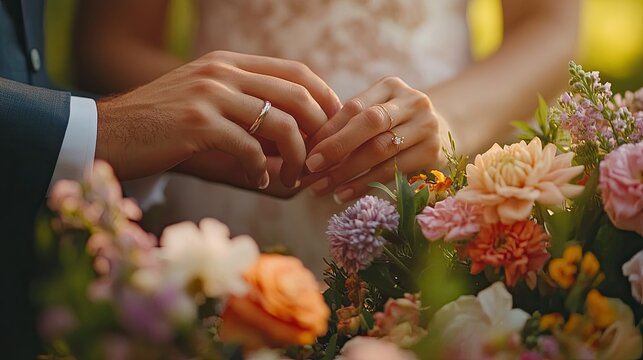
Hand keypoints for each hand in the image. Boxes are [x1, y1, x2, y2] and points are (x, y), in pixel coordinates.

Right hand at [96, 51, 340, 188]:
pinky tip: (257, 181)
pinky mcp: (197, 123)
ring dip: (296, 157)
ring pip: (280, 124)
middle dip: (319, 131)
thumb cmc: (161, 124)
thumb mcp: (206, 103)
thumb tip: (293, 139)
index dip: (324, 98)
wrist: (108, 132)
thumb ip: (246, 109)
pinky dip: (261, 170)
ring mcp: (210, 95)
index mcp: (229, 63)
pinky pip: (250, 149)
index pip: (296, 71)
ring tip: (292, 178)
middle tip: (320, 159)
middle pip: (297, 95)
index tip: (334, 127)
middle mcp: (223, 72)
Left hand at [304, 76, 449, 202]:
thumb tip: (303, 147)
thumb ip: (346, 124)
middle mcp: (413, 102)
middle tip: (310, 168)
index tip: (306, 151)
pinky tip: (343, 194)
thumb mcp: (375, 115)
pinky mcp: (433, 153)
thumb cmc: (394, 126)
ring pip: (381, 149)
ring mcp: (427, 127)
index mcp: (391, 86)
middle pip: (371, 123)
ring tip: (321, 187)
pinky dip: (365, 184)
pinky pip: (393, 171)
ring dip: (347, 171)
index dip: (328, 130)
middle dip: (337, 147)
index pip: (354, 107)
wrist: (442, 133)